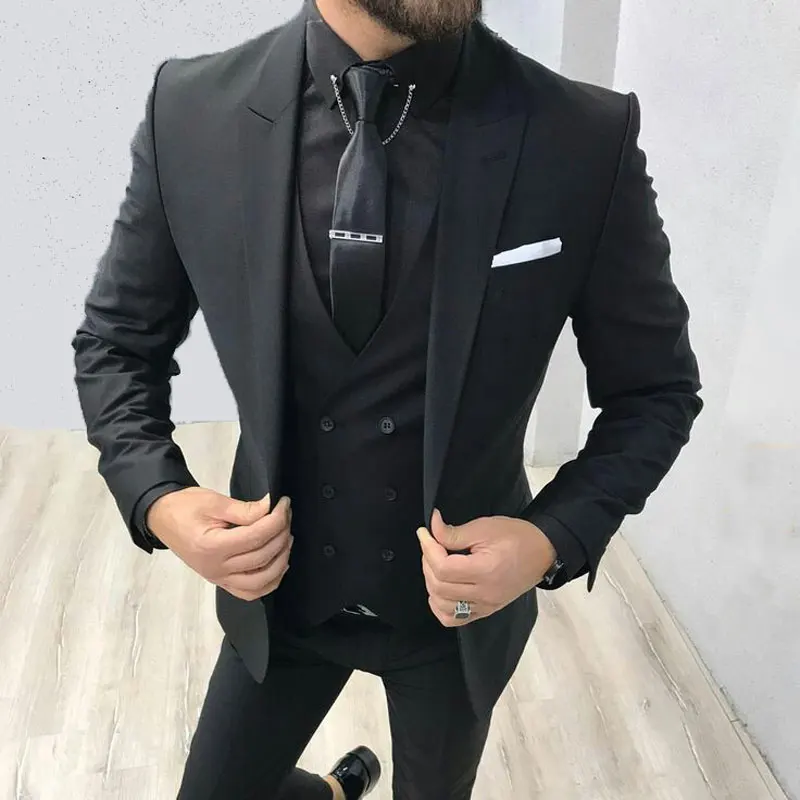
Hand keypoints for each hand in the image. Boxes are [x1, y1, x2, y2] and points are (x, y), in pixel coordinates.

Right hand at [147, 488, 292, 600]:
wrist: (162, 517)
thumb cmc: (185, 507)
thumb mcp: (213, 501)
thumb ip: (244, 509)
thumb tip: (271, 508)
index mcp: (212, 547)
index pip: (256, 537)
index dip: (277, 519)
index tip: (285, 503)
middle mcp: (216, 569)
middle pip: (262, 557)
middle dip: (281, 534)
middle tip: (287, 515)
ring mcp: (218, 579)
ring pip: (261, 581)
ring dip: (280, 560)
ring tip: (286, 537)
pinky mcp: (221, 582)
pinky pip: (250, 592)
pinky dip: (270, 582)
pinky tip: (280, 564)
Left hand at [417, 508, 556, 626]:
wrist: (541, 552)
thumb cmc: (516, 536)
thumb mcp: (485, 527)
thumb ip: (454, 533)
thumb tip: (431, 528)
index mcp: (486, 571)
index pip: (443, 568)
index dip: (428, 548)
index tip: (424, 532)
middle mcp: (485, 594)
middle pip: (439, 586)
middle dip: (427, 562)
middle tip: (430, 544)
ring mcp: (485, 606)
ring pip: (442, 605)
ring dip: (431, 583)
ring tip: (435, 563)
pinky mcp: (485, 611)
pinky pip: (454, 619)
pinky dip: (440, 606)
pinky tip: (440, 588)